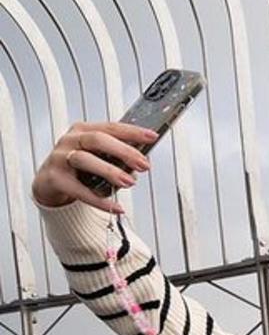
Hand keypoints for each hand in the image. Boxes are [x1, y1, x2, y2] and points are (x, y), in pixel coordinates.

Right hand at [31, 121, 156, 213]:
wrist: (49, 183)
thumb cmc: (79, 167)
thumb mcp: (99, 157)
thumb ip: (118, 158)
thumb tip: (142, 163)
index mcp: (84, 131)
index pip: (111, 127)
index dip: (132, 132)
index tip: (152, 137)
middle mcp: (70, 140)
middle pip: (98, 140)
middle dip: (124, 151)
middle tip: (143, 165)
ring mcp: (60, 158)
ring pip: (85, 159)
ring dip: (110, 171)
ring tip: (129, 182)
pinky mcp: (55, 179)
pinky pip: (78, 189)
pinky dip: (99, 200)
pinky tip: (115, 207)